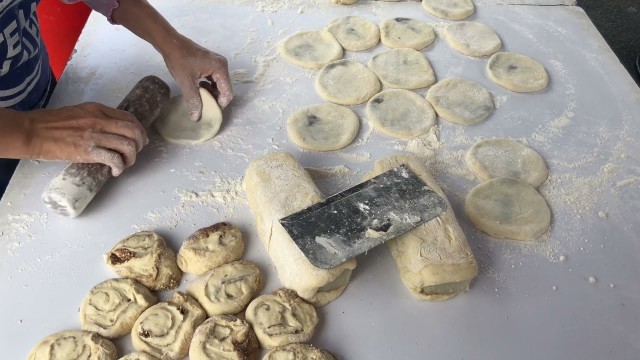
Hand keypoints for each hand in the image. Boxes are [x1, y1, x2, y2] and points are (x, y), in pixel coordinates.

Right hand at [26, 103, 147, 175]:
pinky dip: (119, 167)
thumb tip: (109, 131)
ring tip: (123, 165)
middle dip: (140, 144)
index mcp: (97, 110)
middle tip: (134, 154)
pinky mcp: (88, 151)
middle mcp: (100, 120)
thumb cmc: (49, 123)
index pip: (129, 118)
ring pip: (128, 145)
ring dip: (131, 158)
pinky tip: (114, 172)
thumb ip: (95, 119)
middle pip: (134, 131)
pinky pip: (114, 158)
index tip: (139, 140)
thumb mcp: (77, 113)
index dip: (139, 130)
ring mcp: (95, 135)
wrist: (32, 132)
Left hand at [162, 34, 232, 120]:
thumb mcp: (186, 82)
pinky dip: (209, 86)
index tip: (208, 110)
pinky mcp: (211, 63)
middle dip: (215, 99)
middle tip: (203, 104)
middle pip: (225, 89)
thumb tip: (197, 118)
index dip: (219, 104)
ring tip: (200, 95)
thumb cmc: (178, 60)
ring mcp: (217, 63)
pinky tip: (199, 87)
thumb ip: (194, 100)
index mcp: (220, 69)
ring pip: (219, 85)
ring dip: (211, 93)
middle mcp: (222, 65)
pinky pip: (214, 79)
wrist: (169, 42)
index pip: (227, 93)